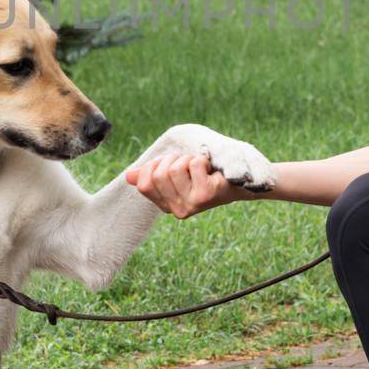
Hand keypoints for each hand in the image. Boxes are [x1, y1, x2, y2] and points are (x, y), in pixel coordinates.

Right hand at [124, 153, 247, 218]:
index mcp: (167, 205)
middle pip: (159, 174)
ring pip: (174, 168)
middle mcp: (178, 210)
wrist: (240, 180)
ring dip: (189, 159)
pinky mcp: (206, 195)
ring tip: (201, 167)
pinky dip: (202, 159)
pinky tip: (211, 170)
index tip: (170, 163)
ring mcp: (192, 205)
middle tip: (190, 165)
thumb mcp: (176, 172)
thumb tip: (128, 177)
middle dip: (174, 159)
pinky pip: (193, 164)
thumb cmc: (206, 173)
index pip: (144, 183)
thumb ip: (153, 174)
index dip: (154, 167)